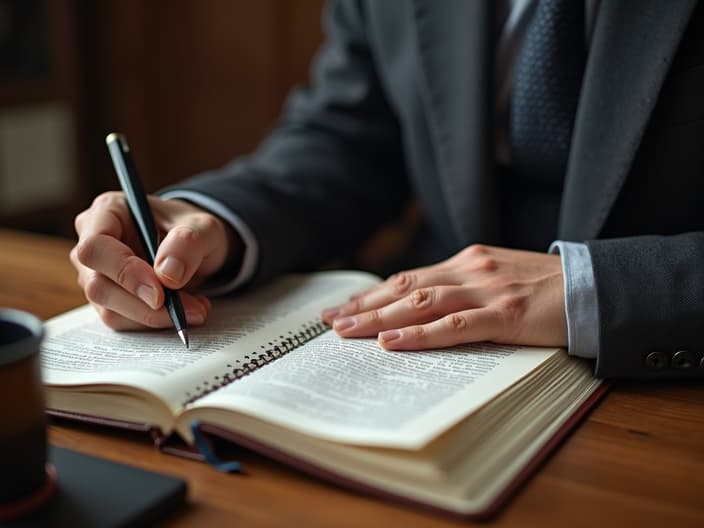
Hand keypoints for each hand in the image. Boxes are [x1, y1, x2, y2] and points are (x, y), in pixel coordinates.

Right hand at [71, 192, 238, 329]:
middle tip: (189, 308)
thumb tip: (168, 275)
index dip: (124, 272)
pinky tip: (183, 310)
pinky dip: (155, 322)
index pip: (95, 247)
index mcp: (107, 211)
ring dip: (156, 317)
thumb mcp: (204, 228)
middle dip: (145, 305)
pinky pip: (123, 322)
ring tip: (196, 307)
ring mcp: (95, 274)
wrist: (195, 249)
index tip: (160, 293)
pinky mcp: (108, 299)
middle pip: (98, 285)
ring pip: (110, 310)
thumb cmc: (193, 230)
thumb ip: (188, 244)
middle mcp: (93, 243)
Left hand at [321, 244, 566, 349]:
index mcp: (467, 261)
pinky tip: (391, 343)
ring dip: (380, 319)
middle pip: (405, 287)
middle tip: (329, 321)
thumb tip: (422, 305)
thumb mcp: (498, 277)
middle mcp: (471, 270)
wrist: (594, 286)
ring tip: (346, 332)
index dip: (373, 294)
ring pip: (421, 303)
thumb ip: (463, 287)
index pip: (408, 278)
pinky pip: (455, 326)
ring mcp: (487, 291)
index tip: (344, 307)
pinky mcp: (507, 315)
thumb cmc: (545, 287)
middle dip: (364, 306)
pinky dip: (420, 335)